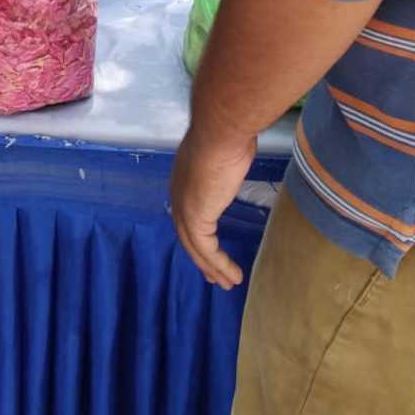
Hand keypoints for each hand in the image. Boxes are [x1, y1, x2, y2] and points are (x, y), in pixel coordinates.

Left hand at [171, 126, 255, 287]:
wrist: (221, 131)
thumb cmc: (228, 134)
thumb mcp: (226, 149)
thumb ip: (227, 159)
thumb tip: (235, 153)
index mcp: (184, 178)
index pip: (188, 212)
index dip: (197, 232)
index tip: (208, 247)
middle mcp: (178, 194)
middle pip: (187, 234)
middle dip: (201, 257)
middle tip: (214, 275)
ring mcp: (184, 207)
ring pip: (195, 247)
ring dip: (212, 267)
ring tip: (228, 282)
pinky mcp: (195, 218)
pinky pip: (207, 250)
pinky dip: (219, 265)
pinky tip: (233, 275)